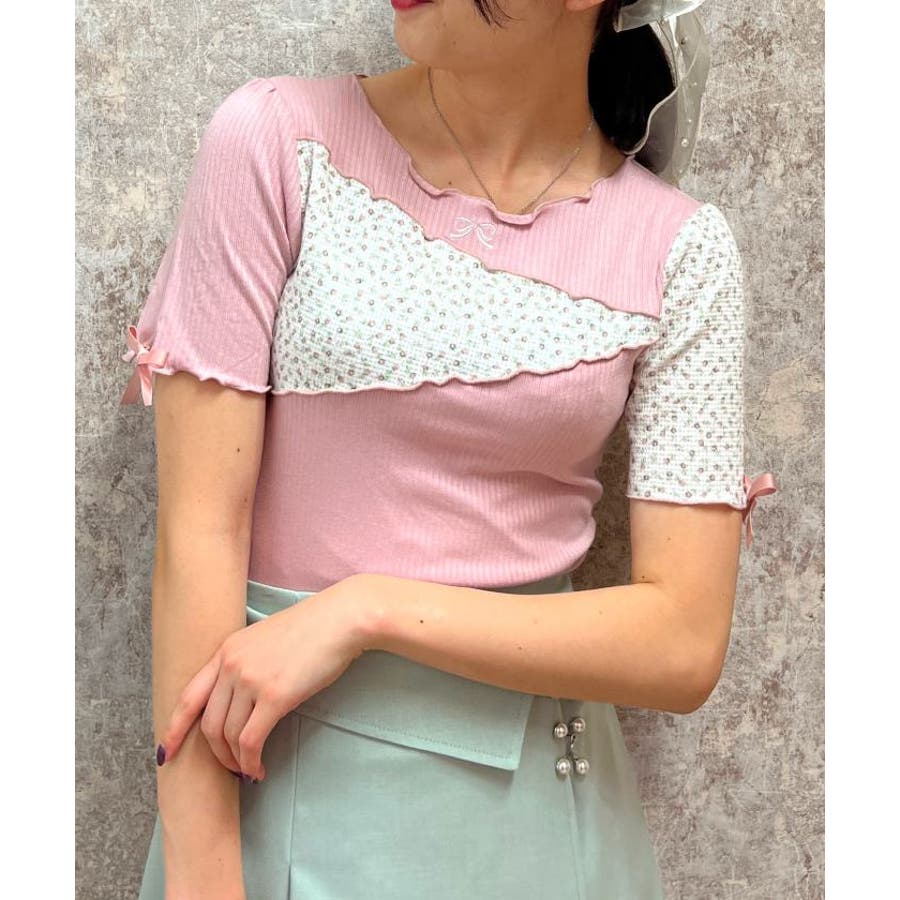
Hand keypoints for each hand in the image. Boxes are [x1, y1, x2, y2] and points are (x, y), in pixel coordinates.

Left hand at [157, 574, 373, 780]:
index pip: (188, 697)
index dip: (174, 729)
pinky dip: (251, 761)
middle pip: (208, 724)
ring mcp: (250, 680)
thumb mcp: (266, 640)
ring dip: (236, 761)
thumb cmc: (313, 629)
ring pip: (228, 736)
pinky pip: (251, 740)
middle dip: (216, 754)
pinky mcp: (274, 696)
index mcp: (227, 650)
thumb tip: (243, 701)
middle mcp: (232, 665)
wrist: (340, 619)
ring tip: (249, 769)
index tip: (166, 753)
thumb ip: (247, 665)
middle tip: (231, 767)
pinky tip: (259, 768)